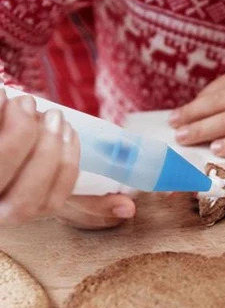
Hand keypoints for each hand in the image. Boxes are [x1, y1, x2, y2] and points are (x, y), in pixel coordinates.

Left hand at [0, 89, 135, 228]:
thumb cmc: (19, 169)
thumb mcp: (47, 186)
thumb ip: (88, 203)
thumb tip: (130, 208)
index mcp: (19, 213)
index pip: (48, 204)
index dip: (64, 167)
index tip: (68, 129)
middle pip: (24, 199)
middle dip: (44, 151)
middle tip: (50, 112)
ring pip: (0, 170)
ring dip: (19, 134)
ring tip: (26, 102)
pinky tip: (0, 94)